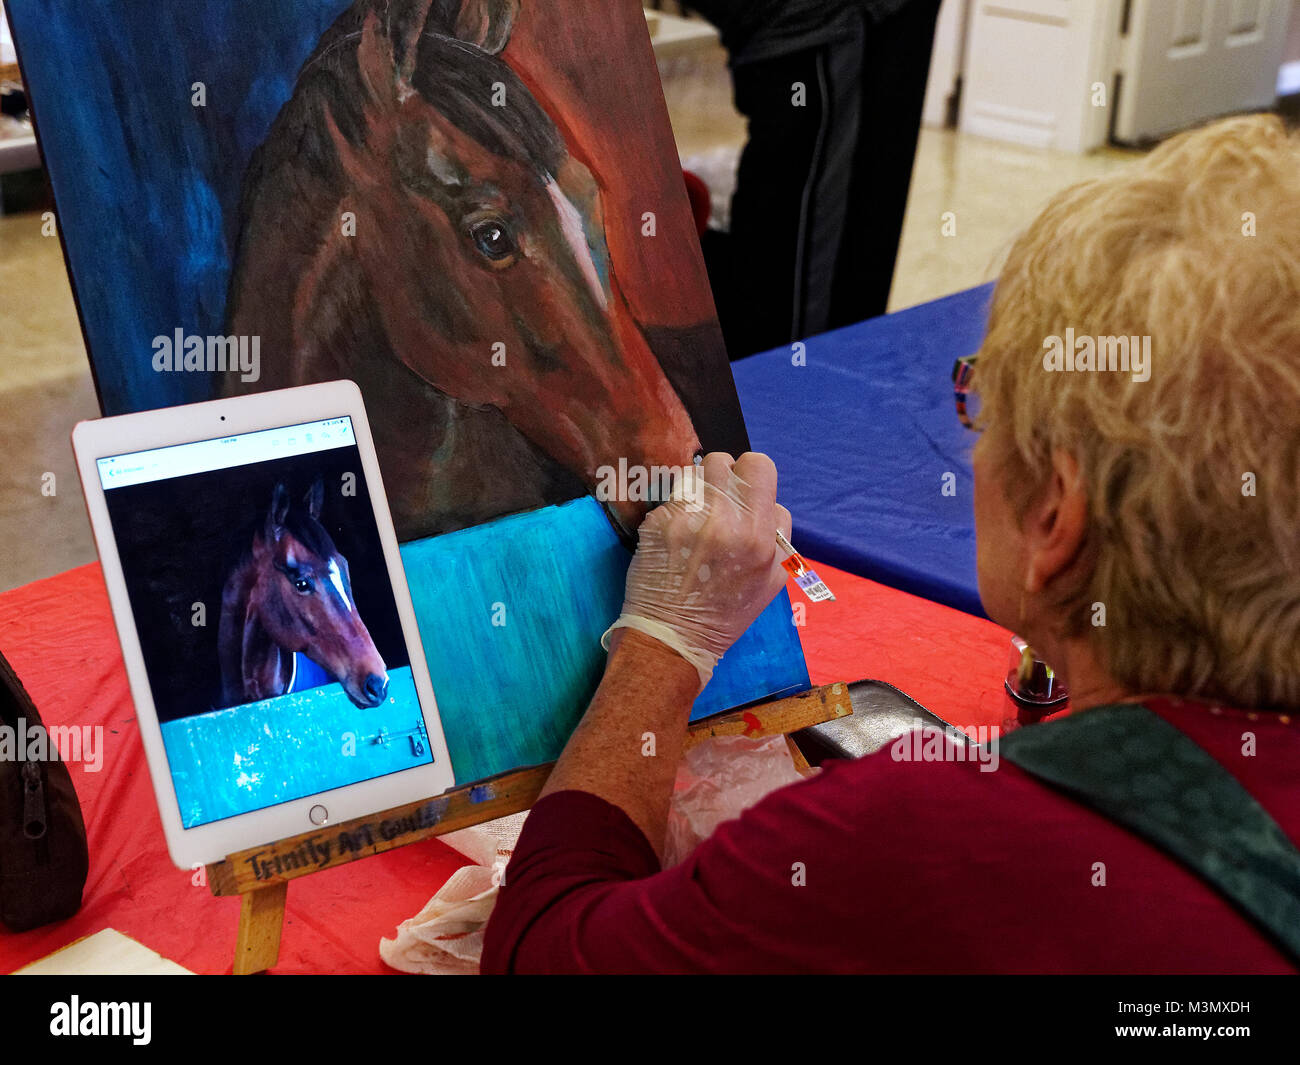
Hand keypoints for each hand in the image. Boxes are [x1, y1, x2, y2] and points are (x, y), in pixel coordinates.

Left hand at [602, 452, 791, 686]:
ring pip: (696, 470)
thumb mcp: (772, 580)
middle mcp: (727, 522)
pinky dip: (675, 508)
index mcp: (760, 536)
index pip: (760, 468)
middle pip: (727, 460)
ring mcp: (689, 519)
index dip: (752, 481)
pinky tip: (676, 533)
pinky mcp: (659, 522)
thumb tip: (767, 503)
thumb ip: (778, 536)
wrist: (674, 634)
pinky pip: (672, 495)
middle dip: (725, 475)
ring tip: (697, 513)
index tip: (743, 498)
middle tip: (720, 498)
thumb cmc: (726, 612)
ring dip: (699, 486)